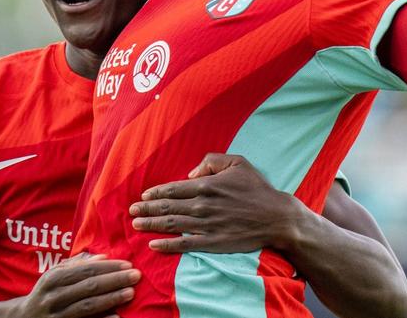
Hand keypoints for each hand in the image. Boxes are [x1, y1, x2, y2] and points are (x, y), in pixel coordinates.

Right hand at [15, 254, 138, 317]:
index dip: (108, 267)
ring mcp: (57, 315)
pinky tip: (117, 317)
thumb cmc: (46, 292)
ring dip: (111, 299)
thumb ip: (77, 264)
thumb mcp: (54, 275)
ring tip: (130, 293)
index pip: (86, 270)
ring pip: (88, 306)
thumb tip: (103, 257)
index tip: (128, 264)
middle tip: (136, 276)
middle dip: (115, 280)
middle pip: (89, 286)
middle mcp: (54, 296)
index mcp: (53, 278)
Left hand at [129, 153, 305, 253]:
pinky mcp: (212, 242)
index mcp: (206, 185)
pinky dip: (167, 245)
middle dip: (146, 209)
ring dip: (151, 225)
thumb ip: (212, 161)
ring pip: (172, 225)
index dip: (155, 193)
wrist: (276, 217)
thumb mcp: (238, 163)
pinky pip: (185, 245)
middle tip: (131, 211)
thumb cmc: (257, 189)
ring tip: (136, 224)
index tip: (143, 196)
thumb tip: (191, 171)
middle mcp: (202, 205)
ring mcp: (206, 225)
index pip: (172, 189)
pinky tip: (154, 244)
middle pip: (167, 208)